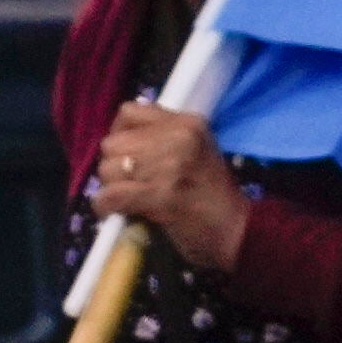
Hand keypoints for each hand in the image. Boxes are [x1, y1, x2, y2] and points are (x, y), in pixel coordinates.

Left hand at [87, 103, 253, 284]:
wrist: (236, 230)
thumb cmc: (211, 194)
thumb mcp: (195, 149)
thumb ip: (162, 137)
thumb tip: (118, 139)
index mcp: (187, 122)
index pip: (129, 112)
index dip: (119, 134)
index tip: (126, 154)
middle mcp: (179, 137)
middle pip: (113, 143)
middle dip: (114, 166)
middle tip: (129, 183)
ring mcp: (170, 166)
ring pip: (108, 169)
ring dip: (111, 187)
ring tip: (128, 199)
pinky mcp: (161, 195)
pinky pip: (111, 195)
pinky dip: (105, 206)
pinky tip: (114, 212)